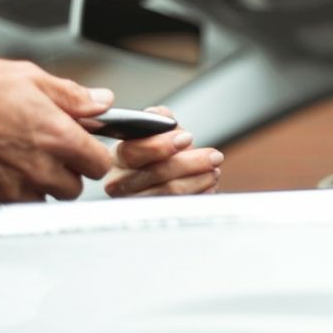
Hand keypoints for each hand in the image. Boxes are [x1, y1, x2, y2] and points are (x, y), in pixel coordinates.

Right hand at [0, 56, 114, 205]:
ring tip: (14, 163)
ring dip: (36, 188)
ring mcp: (11, 191)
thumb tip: (102, 102)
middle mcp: (39, 169)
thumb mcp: (32, 78)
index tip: (82, 149)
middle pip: (72, 189)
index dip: (92, 155)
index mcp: (58, 137)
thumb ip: (73, 96)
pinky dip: (5, 198)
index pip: (98, 164)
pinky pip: (9, 211)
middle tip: (44, 153)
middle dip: (64, 173)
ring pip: (41, 202)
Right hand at [104, 107, 222, 196]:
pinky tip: (209, 185)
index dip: (161, 145)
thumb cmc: (159, 154)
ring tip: (214, 170)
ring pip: (170, 191)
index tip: (187, 138)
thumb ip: (158, 120)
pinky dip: (199, 194)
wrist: (165, 179)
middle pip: (156, 173)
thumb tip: (157, 115)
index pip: (133, 151)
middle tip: (215, 156)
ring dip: (199, 179)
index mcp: (117, 158)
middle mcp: (119, 183)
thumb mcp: (158, 133)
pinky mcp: (151, 217)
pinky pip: (179, 207)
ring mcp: (134, 203)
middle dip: (191, 162)